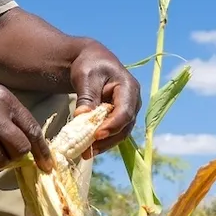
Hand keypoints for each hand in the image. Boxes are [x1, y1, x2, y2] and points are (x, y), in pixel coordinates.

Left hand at [69, 41, 141, 155]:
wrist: (92, 62)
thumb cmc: (90, 66)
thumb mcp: (86, 78)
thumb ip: (86, 97)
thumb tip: (82, 117)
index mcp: (129, 87)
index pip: (125, 111)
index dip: (112, 125)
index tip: (97, 135)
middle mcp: (133, 101)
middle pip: (124, 126)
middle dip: (107, 140)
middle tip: (88, 151)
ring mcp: (129, 111)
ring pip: (120, 133)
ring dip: (105, 145)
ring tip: (86, 153)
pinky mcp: (120, 118)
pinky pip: (114, 133)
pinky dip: (103, 142)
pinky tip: (89, 149)